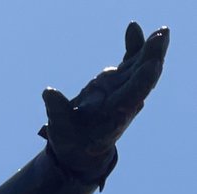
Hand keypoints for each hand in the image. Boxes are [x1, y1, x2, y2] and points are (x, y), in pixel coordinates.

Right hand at [40, 22, 168, 184]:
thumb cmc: (71, 143)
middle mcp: (123, 103)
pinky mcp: (119, 82)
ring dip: (152, 49)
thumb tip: (48, 93)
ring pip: (142, 67)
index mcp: (113, 117)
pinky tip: (132, 28)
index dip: (141, 82)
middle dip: (152, 58)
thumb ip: (56, 112)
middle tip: (160, 36)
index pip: (130, 98)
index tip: (151, 65)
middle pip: (143, 79)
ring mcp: (124, 90)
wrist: (82, 149)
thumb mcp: (61, 132)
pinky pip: (131, 61)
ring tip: (161, 31)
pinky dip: (135, 46)